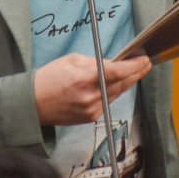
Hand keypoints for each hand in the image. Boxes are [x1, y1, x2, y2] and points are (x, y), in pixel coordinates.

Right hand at [34, 53, 151, 125]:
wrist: (33, 104)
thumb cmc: (49, 78)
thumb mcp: (71, 60)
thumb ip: (95, 62)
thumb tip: (113, 64)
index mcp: (84, 78)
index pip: (117, 72)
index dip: (134, 66)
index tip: (144, 59)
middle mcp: (90, 96)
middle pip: (122, 84)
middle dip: (136, 73)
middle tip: (146, 64)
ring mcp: (91, 109)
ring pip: (117, 94)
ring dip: (127, 82)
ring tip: (136, 72)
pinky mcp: (90, 118)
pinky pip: (108, 102)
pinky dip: (114, 92)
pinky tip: (117, 85)